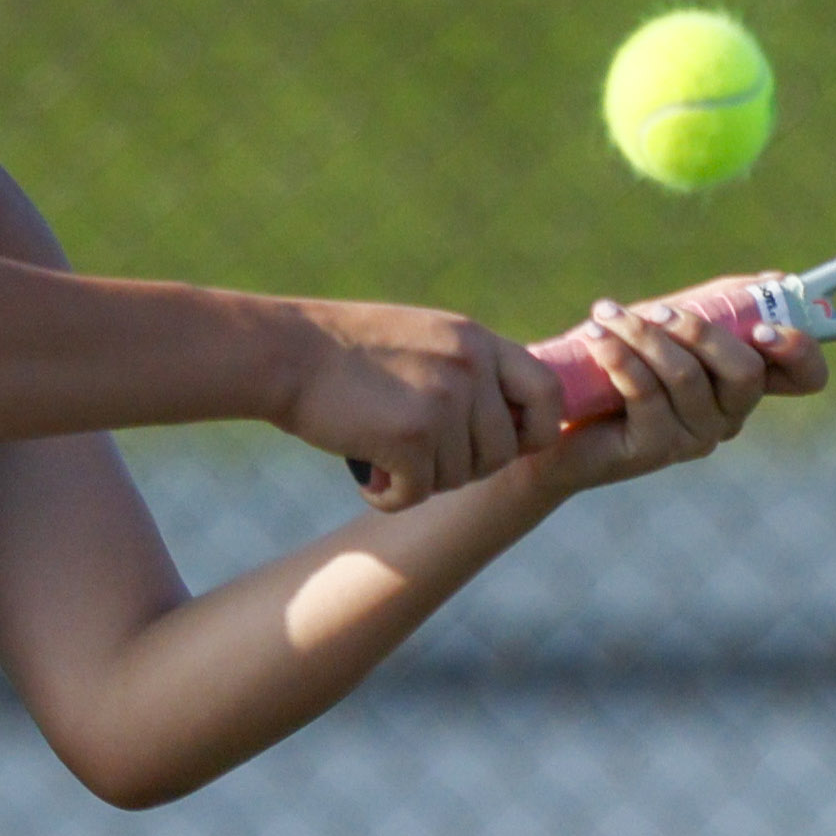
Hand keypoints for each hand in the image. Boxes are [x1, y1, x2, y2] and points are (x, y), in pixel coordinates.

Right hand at [278, 299, 565, 510]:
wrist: (286, 352)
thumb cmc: (344, 351)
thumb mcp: (423, 338)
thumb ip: (467, 369)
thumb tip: (504, 421)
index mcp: (477, 340)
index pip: (549, 393)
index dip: (535, 430)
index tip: (502, 444)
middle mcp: (470, 366)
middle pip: (502, 451)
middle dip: (464, 467)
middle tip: (418, 456)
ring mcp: (445, 400)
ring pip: (459, 476)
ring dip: (422, 480)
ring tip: (382, 455)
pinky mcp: (412, 436)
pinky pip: (419, 493)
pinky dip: (390, 496)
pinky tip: (367, 476)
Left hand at [525, 276, 828, 498]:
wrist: (554, 419)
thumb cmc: (616, 365)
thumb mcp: (670, 326)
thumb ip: (718, 305)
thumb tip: (775, 279)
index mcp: (742, 383)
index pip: (805, 376)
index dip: (800, 350)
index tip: (764, 327)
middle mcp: (728, 415)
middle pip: (745, 373)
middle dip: (702, 331)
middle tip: (658, 309)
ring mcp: (694, 438)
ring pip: (688, 378)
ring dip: (645, 336)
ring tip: (606, 315)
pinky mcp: (654, 450)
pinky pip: (646, 394)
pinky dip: (620, 357)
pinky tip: (596, 338)